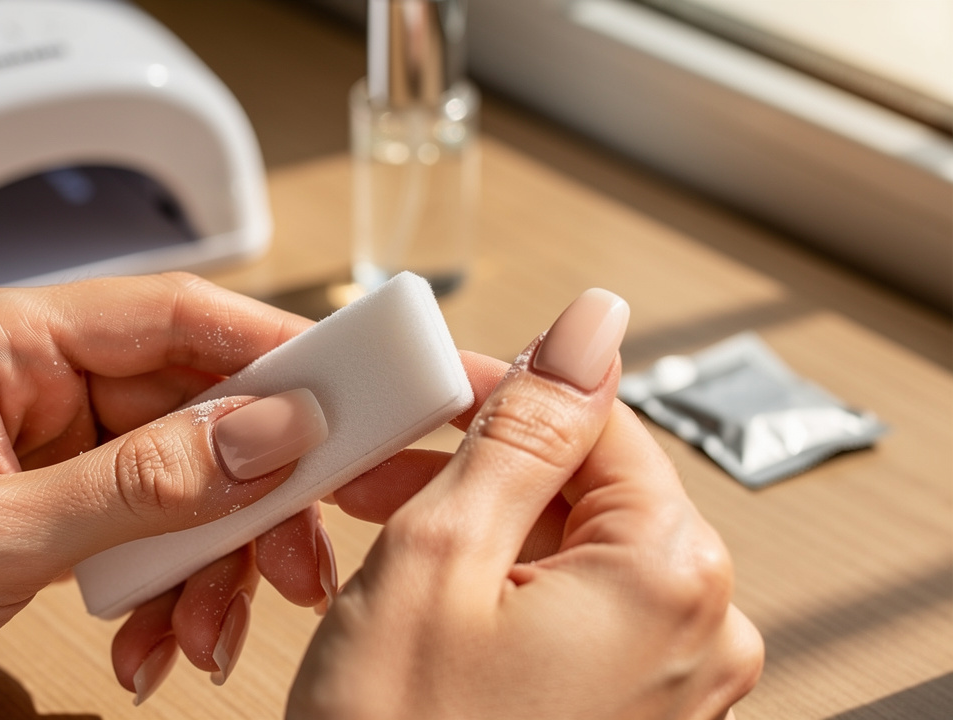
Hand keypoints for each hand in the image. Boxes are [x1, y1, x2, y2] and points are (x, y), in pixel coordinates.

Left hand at [0, 274, 336, 718]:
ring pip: (183, 477)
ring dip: (213, 559)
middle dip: (257, 491)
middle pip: (196, 406)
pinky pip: (147, 525)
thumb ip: (143, 482)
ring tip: (211, 634)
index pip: (178, 317)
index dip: (281, 352)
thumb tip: (271, 433)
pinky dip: (168, 586)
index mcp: (5, 340)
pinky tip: (160, 642)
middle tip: (307, 555)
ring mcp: (47, 440)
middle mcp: (34, 376)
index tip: (362, 394)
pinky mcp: (52, 496)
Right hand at [290, 289, 763, 719]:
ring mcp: (677, 683)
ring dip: (484, 529)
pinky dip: (506, 590)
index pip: (599, 417)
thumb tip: (589, 325)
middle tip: (377, 476)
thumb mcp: (439, 557)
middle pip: (589, 487)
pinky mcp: (640, 716)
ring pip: (577, 550)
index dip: (496, 395)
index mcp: (671, 575)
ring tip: (384, 539)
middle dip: (479, 468)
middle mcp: (701, 631)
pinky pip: (580, 614)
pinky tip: (434, 598)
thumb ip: (525, 428)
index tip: (417, 401)